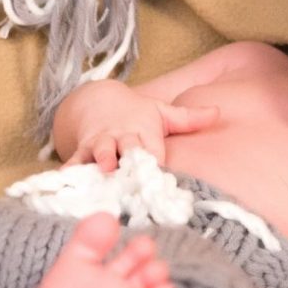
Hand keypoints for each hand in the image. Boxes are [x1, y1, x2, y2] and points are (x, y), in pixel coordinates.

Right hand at [59, 81, 218, 171]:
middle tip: (137, 177)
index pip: (155, 149)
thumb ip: (189, 118)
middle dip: (132, 161)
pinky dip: (71, 173)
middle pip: (128, 148)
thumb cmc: (135, 112)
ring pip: (101, 153)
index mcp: (144, 130)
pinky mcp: (81, 149)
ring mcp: (100, 142)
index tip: (166, 180)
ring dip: (102, 163)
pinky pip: (74, 161)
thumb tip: (219, 113)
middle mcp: (122, 136)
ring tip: (105, 175)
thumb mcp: (162, 112)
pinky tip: (67, 187)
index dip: (159, 163)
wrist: (96, 100)